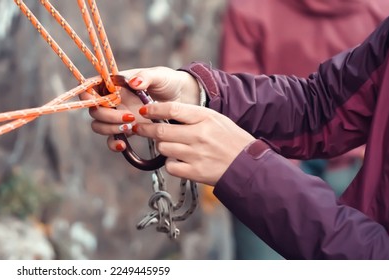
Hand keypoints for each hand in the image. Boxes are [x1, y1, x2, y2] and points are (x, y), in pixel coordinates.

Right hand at [82, 66, 199, 151]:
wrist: (181, 100)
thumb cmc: (168, 82)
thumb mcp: (159, 76)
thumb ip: (146, 77)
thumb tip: (133, 83)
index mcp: (114, 83)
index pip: (90, 87)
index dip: (89, 95)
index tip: (102, 101)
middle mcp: (112, 100)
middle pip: (94, 110)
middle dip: (107, 116)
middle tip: (129, 118)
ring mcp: (117, 115)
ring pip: (99, 125)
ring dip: (110, 129)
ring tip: (131, 127)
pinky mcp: (124, 130)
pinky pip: (111, 139)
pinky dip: (113, 143)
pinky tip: (123, 145)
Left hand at [133, 102, 254, 185]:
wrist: (248, 165)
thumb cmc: (231, 140)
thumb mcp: (216, 120)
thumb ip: (192, 116)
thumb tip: (165, 113)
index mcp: (205, 118)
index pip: (172, 109)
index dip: (154, 109)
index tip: (144, 110)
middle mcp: (199, 135)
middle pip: (161, 131)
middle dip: (146, 129)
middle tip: (139, 127)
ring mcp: (196, 155)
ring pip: (163, 148)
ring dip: (162, 147)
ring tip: (168, 145)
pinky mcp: (195, 172)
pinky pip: (170, 166)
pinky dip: (170, 163)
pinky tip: (177, 160)